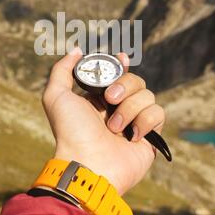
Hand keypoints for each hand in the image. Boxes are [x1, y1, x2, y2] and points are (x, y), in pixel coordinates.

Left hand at [42, 48, 164, 195]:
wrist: (87, 164)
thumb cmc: (70, 132)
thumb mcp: (56, 96)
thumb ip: (62, 70)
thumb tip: (77, 51)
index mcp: (99, 98)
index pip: (118, 74)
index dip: (122, 65)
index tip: (121, 58)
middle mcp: (118, 108)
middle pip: (135, 80)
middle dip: (124, 86)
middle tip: (109, 99)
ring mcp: (135, 122)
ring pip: (148, 95)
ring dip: (130, 108)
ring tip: (114, 128)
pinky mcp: (149, 136)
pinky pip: (158, 113)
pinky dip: (145, 121)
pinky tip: (132, 136)